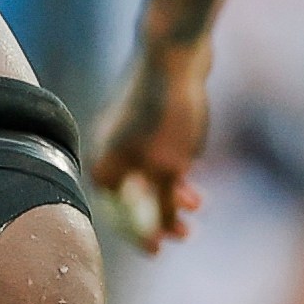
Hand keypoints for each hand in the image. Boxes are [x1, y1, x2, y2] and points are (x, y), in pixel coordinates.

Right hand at [87, 35, 214, 248]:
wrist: (174, 52)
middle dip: (157, 216)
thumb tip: (156, 236)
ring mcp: (129, 132)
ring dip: (169, 194)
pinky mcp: (149, 117)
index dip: (137, 234)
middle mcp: (112, 149)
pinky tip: (193, 173)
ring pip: (147, 174)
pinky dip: (173, 170)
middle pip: (131, 195)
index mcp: (107, 163)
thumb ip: (160, 206)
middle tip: (184, 234)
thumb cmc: (166, 112)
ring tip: (196, 205)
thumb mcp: (168, 169)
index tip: (158, 250)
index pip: (116, 213)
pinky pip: (157, 155)